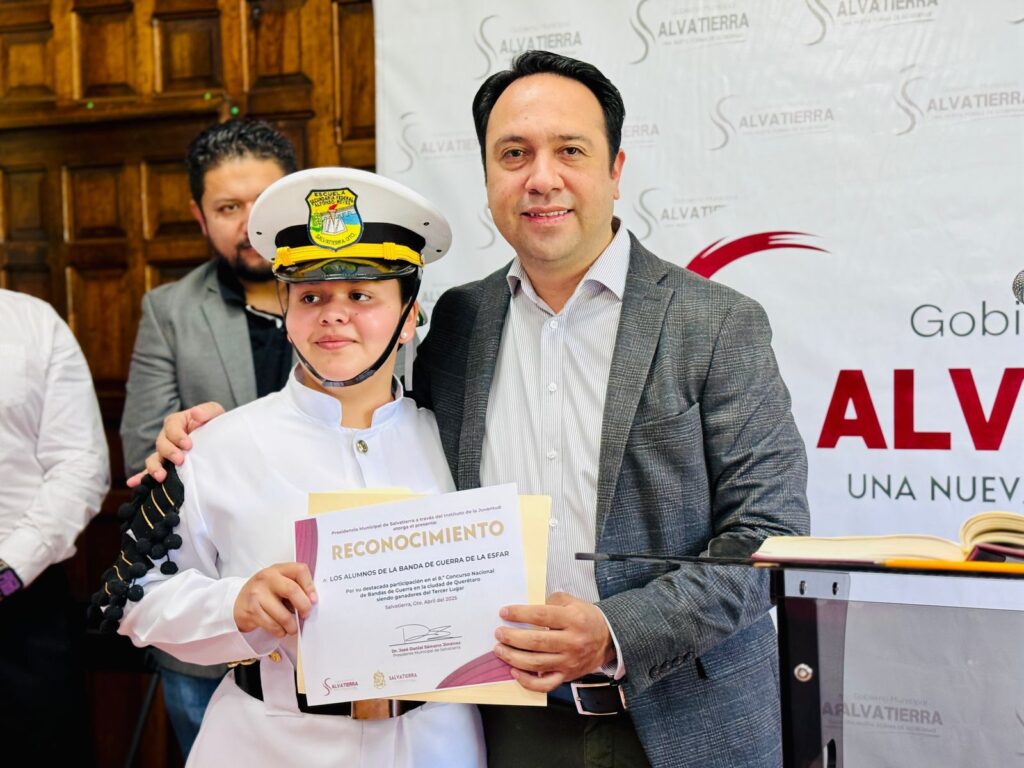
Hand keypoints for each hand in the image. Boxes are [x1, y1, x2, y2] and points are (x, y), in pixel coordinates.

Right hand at [126, 402, 225, 486]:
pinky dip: (140, 477)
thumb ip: (206, 411)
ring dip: (155, 467)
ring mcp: (164, 453)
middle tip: (180, 460)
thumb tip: (195, 413)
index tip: (188, 444)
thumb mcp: (214, 412)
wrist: (218, 439)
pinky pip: (149, 472)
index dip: (177, 436)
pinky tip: (132, 483)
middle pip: (161, 443)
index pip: (171, 426)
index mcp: (176, 422)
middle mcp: (167, 437)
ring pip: (154, 459)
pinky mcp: (166, 466)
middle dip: (169, 452)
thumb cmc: (213, 423)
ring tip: (161, 476)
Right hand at [233, 562, 317, 636]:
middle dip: (304, 606)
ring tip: (292, 627)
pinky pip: (272, 626)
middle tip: (305, 615)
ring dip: (292, 626)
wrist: (239, 602)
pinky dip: (280, 631)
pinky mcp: (251, 611)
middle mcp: (267, 578)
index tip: (314, 600)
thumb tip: (313, 602)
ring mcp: (257, 594)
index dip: (310, 586)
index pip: (299, 570)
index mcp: (279, 569)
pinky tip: (280, 629)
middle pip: (292, 590)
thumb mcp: (280, 583)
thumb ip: (296, 587)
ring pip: (283, 615)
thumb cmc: (267, 593)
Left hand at [493, 591, 614, 692]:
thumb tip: (528, 607)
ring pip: (536, 663)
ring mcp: (569, 662)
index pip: (541, 616)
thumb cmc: (586, 619)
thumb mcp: (573, 602)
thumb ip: (552, 600)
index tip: (504, 612)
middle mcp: (571, 642)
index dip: (520, 614)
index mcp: (573, 620)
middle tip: (499, 633)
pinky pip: (545, 684)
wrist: (608, 640)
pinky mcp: (566, 676)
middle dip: (512, 637)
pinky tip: (514, 672)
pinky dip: (527, 681)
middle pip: (536, 641)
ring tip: (499, 650)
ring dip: (513, 657)